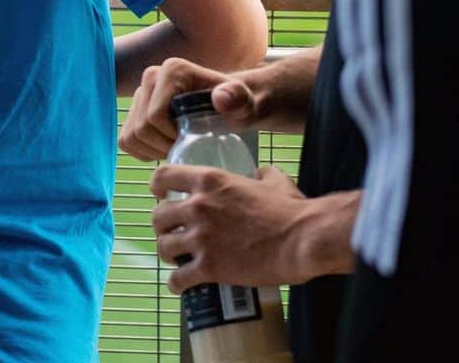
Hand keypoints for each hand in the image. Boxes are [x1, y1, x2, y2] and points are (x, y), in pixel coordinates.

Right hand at [119, 57, 264, 161]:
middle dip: (161, 146)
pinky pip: (126, 139)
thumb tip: (220, 99)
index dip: (170, 138)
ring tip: (176, 149)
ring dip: (151, 151)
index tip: (192, 141)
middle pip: (140, 128)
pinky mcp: (135, 108)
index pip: (154, 117)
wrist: (232, 106)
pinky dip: (142, 151)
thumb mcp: (243, 103)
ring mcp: (141, 91)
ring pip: (130, 136)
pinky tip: (163, 149)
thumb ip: (237, 98)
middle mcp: (152, 76)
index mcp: (172, 70)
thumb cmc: (238, 105)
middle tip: (184, 148)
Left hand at [150, 164, 308, 291]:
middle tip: (174, 233)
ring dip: (168, 254)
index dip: (157, 187)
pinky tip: (182, 284)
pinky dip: (176, 284)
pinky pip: (176, 279)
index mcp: (210, 180)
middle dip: (163, 226)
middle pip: (157, 216)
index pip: (162, 176)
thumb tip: (257, 174)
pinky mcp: (209, 268)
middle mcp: (198, 206)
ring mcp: (201, 238)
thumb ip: (259, 173)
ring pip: (162, 247)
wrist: (301, 240)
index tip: (161, 196)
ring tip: (178, 259)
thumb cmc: (290, 209)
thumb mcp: (273, 180)